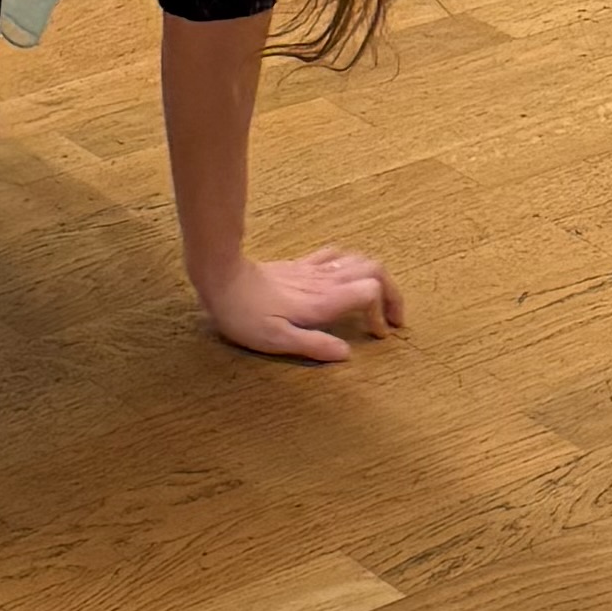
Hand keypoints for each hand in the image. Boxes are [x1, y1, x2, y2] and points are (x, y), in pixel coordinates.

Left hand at [197, 249, 403, 361]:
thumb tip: (347, 354)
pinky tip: (348, 280)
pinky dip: (353, 266)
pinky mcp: (300, 265)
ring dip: (376, 278)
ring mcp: (313, 270)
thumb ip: (314, 345)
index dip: (382, 311)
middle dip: (392, 292)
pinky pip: (336, 256)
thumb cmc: (245, 314)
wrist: (220, 277)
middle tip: (392, 319)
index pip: (370, 290)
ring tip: (378, 302)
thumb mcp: (276, 340)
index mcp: (322, 301)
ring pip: (358, 259)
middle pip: (374, 269)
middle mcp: (324, 281)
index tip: (377, 334)